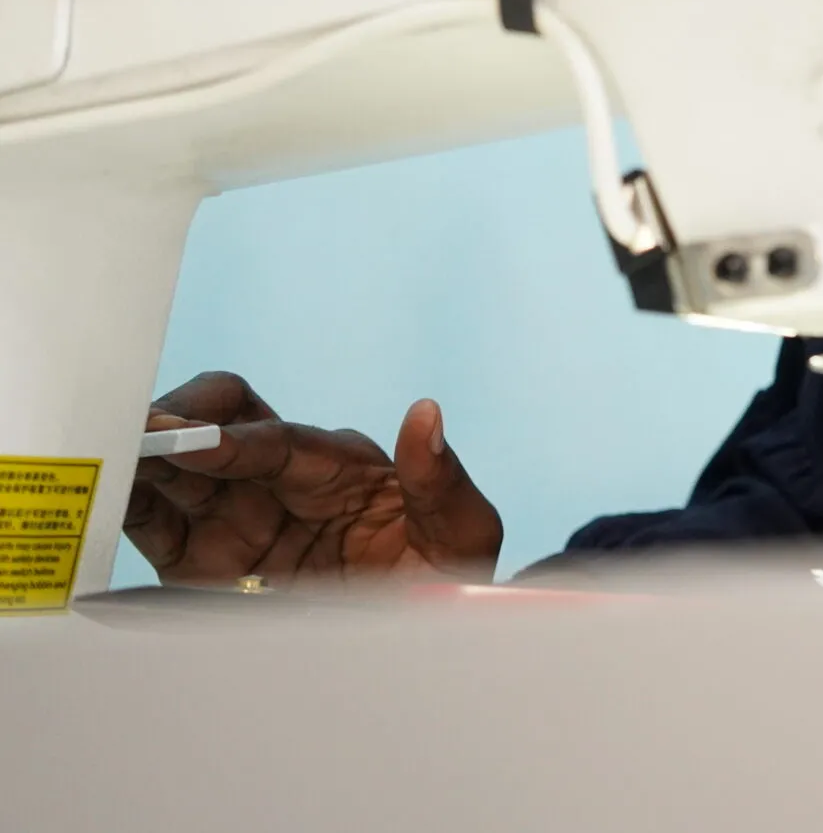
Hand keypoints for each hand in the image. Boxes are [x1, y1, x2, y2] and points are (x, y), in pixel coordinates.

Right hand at [122, 372, 501, 588]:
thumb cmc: (448, 586)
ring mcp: (240, 519)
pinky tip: (108, 492)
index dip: (239, 440)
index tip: (206, 443)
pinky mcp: (203, 563)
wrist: (421, 661)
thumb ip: (441, 478)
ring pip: (179, 468)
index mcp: (341, 466)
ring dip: (147, 457)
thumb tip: (426, 412)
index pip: (280, 440)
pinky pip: (156, 522)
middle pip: (221, 424)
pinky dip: (128, 502)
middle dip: (183, 420)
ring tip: (117, 459)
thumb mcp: (464, 534)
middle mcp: (284, 481)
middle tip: (147, 433)